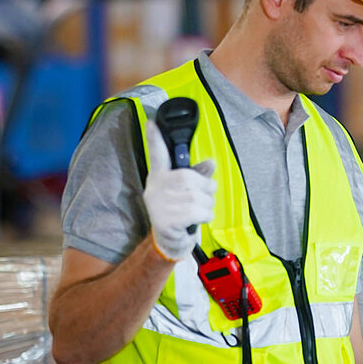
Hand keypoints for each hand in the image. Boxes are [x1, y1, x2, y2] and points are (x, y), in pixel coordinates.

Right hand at [143, 122, 215, 261]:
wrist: (169, 242)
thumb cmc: (180, 213)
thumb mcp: (187, 192)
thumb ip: (198, 176)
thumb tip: (211, 162)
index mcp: (160, 177)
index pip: (157, 154)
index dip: (154, 138)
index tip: (151, 121)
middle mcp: (157, 188)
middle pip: (193, 179)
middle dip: (206, 190)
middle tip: (201, 200)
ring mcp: (160, 203)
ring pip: (201, 197)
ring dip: (207, 206)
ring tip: (196, 213)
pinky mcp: (167, 219)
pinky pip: (200, 211)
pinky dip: (204, 216)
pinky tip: (195, 221)